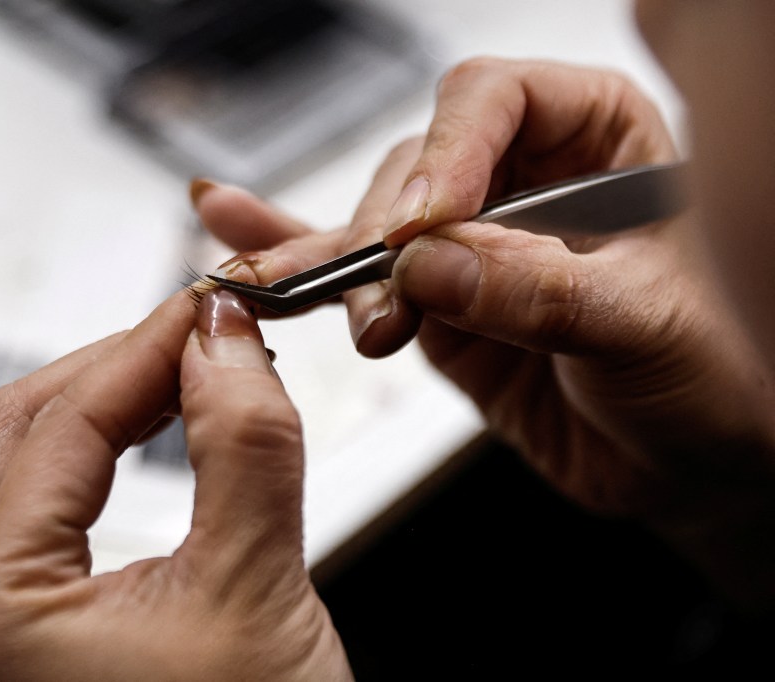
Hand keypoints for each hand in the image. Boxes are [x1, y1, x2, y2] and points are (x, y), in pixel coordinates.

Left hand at [0, 290, 351, 680]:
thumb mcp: (258, 589)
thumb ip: (244, 447)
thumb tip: (229, 342)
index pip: (61, 421)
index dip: (146, 346)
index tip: (213, 308)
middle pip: (14, 431)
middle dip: (114, 367)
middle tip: (200, 336)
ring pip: (16, 470)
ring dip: (95, 409)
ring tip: (178, 377)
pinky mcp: (31, 642)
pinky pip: (37, 516)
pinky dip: (92, 460)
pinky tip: (145, 441)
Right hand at [194, 58, 774, 609]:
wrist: (687, 461)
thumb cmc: (712, 370)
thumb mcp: (643, 324)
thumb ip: (534, 289)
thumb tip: (427, 265)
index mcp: (595, 136)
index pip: (492, 100)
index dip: (447, 154)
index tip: (423, 228)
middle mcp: (521, 178)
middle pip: (418, 168)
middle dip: (388, 237)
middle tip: (388, 303)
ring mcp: (469, 243)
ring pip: (376, 228)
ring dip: (339, 268)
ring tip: (310, 302)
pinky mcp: (436, 305)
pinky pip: (359, 275)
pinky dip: (300, 259)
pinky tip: (237, 234)